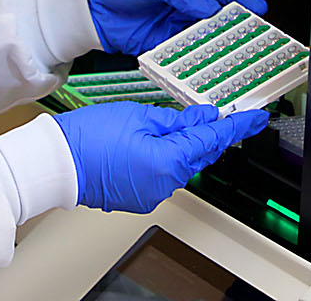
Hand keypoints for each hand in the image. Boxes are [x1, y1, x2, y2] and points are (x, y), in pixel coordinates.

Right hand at [53, 102, 268, 212]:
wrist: (56, 163)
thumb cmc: (88, 138)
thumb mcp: (139, 115)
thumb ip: (177, 120)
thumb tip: (204, 119)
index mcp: (169, 162)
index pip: (213, 141)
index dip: (237, 127)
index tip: (255, 118)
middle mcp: (165, 184)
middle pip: (199, 155)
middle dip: (207, 134)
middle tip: (214, 114)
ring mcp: (152, 195)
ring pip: (181, 165)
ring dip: (182, 145)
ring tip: (167, 124)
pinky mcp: (139, 197)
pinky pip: (163, 175)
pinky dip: (165, 158)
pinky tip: (153, 142)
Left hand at [84, 0, 266, 54]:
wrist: (87, 5)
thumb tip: (206, 6)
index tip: (260, 10)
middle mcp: (187, 3)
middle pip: (219, 18)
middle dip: (235, 30)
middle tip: (252, 42)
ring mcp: (176, 25)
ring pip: (205, 39)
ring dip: (216, 49)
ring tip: (231, 60)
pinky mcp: (163, 45)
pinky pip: (184, 55)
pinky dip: (193, 62)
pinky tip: (202, 69)